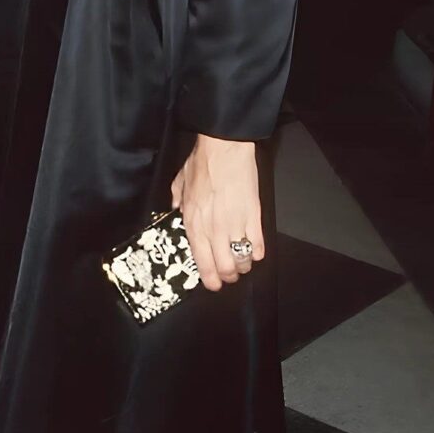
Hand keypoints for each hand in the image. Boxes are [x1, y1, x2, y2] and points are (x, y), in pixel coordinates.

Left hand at [171, 135, 263, 291]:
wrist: (224, 149)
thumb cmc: (202, 163)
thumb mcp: (179, 183)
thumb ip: (176, 202)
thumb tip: (175, 212)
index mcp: (194, 223)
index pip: (202, 264)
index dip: (209, 280)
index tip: (212, 283)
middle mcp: (214, 230)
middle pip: (225, 269)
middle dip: (228, 276)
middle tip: (228, 274)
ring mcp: (235, 226)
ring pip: (242, 262)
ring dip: (243, 266)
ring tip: (241, 261)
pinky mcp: (254, 218)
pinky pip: (258, 247)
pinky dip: (257, 253)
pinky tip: (253, 249)